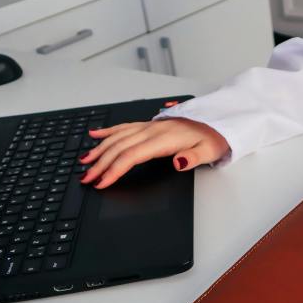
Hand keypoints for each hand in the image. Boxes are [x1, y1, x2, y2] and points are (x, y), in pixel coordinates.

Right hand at [79, 118, 228, 188]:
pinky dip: (108, 131)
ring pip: (117, 137)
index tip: (102, 182)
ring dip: (99, 150)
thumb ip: (192, 158)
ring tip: (84, 161)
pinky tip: (95, 134)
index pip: (131, 156)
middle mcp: (153, 130)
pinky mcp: (150, 124)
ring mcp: (150, 126)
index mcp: (164, 139)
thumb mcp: (208, 152)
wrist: (218, 121)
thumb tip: (178, 162)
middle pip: (119, 148)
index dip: (114, 170)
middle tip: (85, 178)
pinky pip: (124, 126)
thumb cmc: (212, 138)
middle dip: (100, 164)